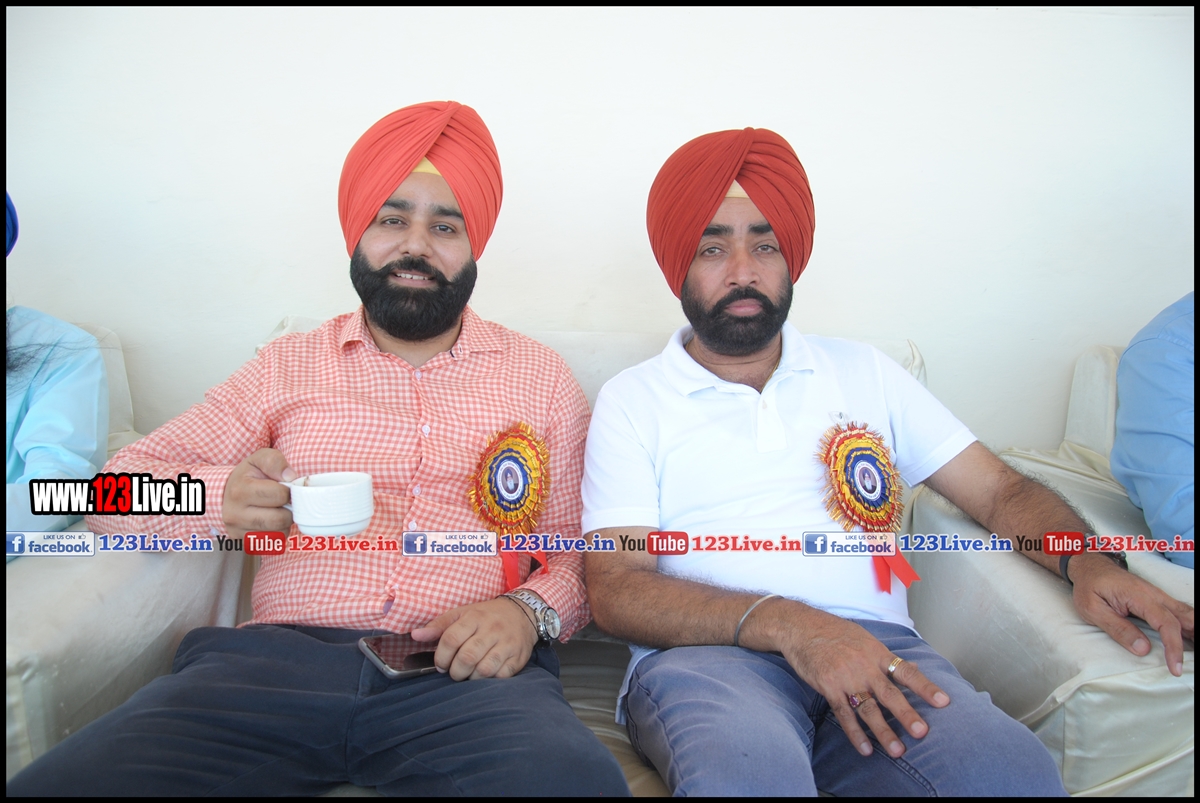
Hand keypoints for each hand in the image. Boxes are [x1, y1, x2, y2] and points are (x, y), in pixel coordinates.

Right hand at [221, 448, 297, 538]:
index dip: (288, 490)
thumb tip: (291, 477)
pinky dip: (278, 532)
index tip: (284, 487)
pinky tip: (272, 521)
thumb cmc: (248, 476)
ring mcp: (238, 531)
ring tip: (278, 510)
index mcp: (240, 491)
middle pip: (279, 519)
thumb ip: (275, 462)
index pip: (279, 495)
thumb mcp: (258, 460)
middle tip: (285, 502)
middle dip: (289, 509)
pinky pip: (273, 542)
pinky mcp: (244, 543)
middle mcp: (235, 514)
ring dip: (285, 522)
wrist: (226, 494)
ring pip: (278, 533)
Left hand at [410, 597, 538, 680]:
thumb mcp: (462, 613)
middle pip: (467, 657)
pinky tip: (484, 675)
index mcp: (474, 617)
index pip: (451, 639)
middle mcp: (491, 629)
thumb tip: (415, 635)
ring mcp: (507, 644)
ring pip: (484, 669)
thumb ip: (438, 626)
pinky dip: (490, 680)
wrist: (522, 613)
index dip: (441, 657)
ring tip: (468, 674)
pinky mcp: (518, 657)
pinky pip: (501, 676)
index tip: (440, 664)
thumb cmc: (486, 616)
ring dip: (471, 677)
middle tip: (454, 672)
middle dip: (455, 671)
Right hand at [775, 607, 949, 757]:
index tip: (944, 701)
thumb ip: (886, 658)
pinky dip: (855, 733)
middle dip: (907, 714)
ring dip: (883, 732)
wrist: (802, 627)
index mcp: (877, 653)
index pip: (906, 672)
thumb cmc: (834, 632)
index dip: (925, 687)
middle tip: (922, 732)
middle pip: (890, 694)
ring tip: (897, 751)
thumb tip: (912, 670)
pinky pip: (844, 714)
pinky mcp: (828, 687)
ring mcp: (846, 678)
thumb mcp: (865, 639)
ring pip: (868, 709)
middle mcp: (864, 667)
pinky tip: (864, 748)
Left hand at [1069, 554, 1194, 676]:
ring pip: (1186, 613)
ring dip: (1194, 630)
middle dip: (1194, 637)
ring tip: (1196, 651)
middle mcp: (1154, 594)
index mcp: (1139, 596)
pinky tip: (1191, 637)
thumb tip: (1143, 649)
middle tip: (1194, 660)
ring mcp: (1158, 596)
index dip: (1173, 647)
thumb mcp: (1093, 610)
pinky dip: (1189, 625)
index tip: (1175, 668)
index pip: (1166, 623)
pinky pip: (1179, 613)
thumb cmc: (1089, 587)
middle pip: (1185, 617)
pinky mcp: (1157, 599)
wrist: (1090, 567)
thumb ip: (1118, 629)